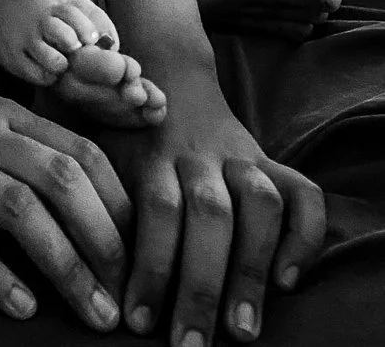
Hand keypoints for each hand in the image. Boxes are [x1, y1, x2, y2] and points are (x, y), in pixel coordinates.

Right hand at [0, 59, 130, 330]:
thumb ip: (34, 142)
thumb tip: (94, 196)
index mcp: (9, 113)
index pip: (82, 153)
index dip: (120, 206)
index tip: (142, 254)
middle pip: (61, 182)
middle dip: (105, 243)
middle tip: (127, 299)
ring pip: (18, 210)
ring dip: (65, 266)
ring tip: (94, 312)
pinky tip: (22, 306)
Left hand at [100, 73, 325, 344]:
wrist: (165, 68)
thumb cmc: (120, 127)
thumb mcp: (96, 148)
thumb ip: (95, 196)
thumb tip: (84, 268)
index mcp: (149, 152)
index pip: (156, 209)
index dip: (151, 267)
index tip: (138, 321)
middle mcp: (196, 153)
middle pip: (209, 214)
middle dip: (202, 284)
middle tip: (192, 345)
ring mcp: (237, 155)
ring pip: (258, 202)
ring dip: (252, 267)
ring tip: (242, 329)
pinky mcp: (268, 161)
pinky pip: (303, 192)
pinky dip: (304, 237)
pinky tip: (287, 282)